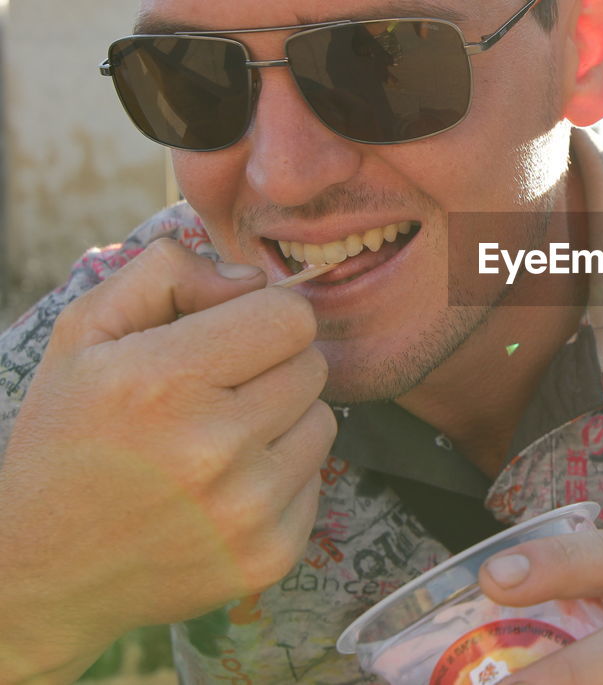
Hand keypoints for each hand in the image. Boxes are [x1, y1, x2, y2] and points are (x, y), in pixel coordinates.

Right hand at [0, 239, 334, 680]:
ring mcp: (246, 511)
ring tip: (217, 440)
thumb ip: (168, 272)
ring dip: (282, 421)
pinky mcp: (269, 557)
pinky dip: (280, 477)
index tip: (228, 336)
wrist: (38, 570)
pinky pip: (316, 480)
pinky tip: (222, 489)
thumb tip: (253, 279)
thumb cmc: (69, 435)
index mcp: (165, 381)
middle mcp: (213, 448)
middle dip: (270, 367)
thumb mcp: (86, 332)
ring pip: (323, 421)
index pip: (290, 317)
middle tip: (215, 392)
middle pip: (312, 366)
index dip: (261, 316)